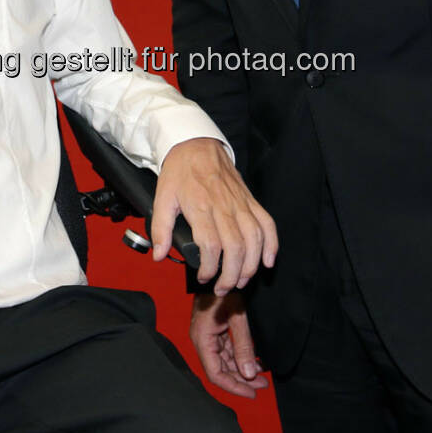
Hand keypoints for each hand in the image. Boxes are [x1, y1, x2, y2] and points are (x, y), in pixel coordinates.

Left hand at [154, 137, 277, 292]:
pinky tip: (268, 260)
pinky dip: (272, 243)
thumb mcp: (161, 198)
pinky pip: (267, 223)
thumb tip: (159, 256)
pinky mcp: (250, 200)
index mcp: (201, 206)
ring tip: (241, 281)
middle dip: (231, 275)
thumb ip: (160, 228)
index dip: (209, 267)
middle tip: (222, 288)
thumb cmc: (178, 172)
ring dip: (251, 265)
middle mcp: (224, 206)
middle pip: (236, 248)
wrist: (195, 144)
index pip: (211, 245)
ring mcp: (240, 203)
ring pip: (254, 239)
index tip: (203, 277)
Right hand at [191, 291, 267, 398]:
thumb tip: (250, 373)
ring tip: (262, 376)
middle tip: (263, 384)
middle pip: (221, 370)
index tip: (252, 393)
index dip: (234, 387)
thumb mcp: (237, 318)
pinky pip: (227, 351)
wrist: (216, 270)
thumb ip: (244, 346)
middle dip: (242, 379)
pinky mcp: (215, 332)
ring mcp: (209, 337)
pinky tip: (254, 362)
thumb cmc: (224, 291)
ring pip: (225, 362)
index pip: (216, 374)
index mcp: (203, 340)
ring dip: (242, 370)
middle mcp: (203, 341)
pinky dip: (239, 358)